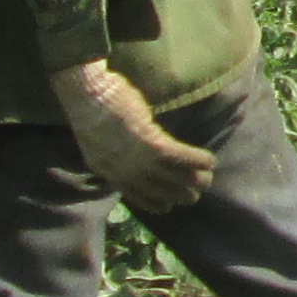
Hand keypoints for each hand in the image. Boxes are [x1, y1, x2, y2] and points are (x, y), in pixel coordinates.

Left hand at [48, 60, 218, 215]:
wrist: (86, 93)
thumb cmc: (90, 106)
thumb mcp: (98, 139)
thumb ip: (116, 152)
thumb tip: (132, 152)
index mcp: (108, 172)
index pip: (138, 197)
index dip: (158, 203)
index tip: (170, 203)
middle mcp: (124, 173)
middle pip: (160, 193)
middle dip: (181, 196)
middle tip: (195, 193)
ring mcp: (138, 161)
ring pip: (175, 179)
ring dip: (196, 179)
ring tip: (208, 178)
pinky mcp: (151, 144)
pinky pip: (182, 158)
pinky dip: (198, 159)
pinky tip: (210, 160)